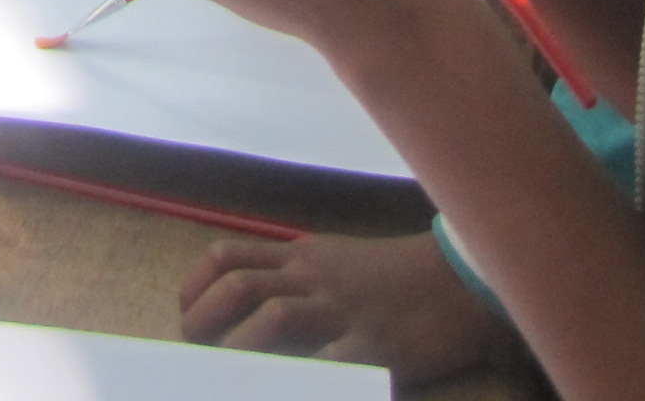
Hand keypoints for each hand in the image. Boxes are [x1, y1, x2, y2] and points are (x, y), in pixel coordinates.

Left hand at [179, 232, 510, 374]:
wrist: (460, 278)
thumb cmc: (396, 274)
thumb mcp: (337, 260)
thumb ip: (296, 275)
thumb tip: (249, 305)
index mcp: (301, 256)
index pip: (228, 256)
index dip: (194, 286)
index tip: (184, 316)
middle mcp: (313, 277)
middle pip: (238, 285)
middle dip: (204, 318)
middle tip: (195, 348)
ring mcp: (343, 309)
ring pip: (273, 316)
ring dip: (241, 349)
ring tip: (230, 374)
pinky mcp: (375, 343)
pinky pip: (331, 362)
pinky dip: (304, 379)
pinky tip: (293, 388)